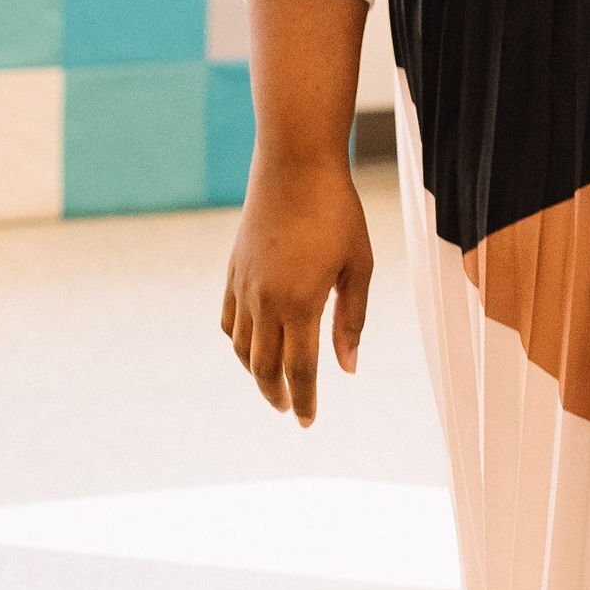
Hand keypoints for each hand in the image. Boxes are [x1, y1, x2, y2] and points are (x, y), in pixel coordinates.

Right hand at [221, 155, 371, 424]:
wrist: (294, 166)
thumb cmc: (337, 213)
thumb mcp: (359, 266)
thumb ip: (352, 320)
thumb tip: (347, 368)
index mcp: (300, 303)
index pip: (299, 369)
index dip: (303, 401)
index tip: (307, 422)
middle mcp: (265, 301)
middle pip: (264, 368)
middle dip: (277, 395)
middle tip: (289, 411)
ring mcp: (244, 288)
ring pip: (242, 349)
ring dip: (256, 373)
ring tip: (273, 383)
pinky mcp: (233, 273)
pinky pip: (229, 322)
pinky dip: (239, 343)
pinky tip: (254, 347)